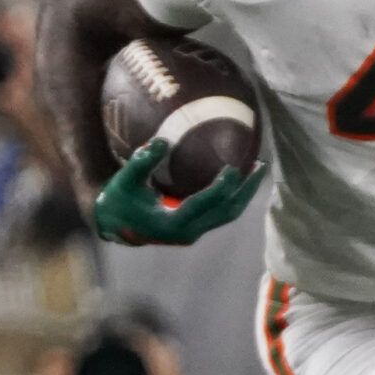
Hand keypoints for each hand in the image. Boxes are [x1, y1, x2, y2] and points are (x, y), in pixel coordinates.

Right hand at [92, 139, 266, 245]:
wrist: (114, 225)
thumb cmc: (119, 201)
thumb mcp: (125, 180)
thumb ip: (141, 162)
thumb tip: (163, 141)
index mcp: (170, 224)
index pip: (202, 206)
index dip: (219, 189)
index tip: (233, 169)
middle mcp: (187, 233)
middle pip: (226, 212)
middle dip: (245, 189)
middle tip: (259, 164)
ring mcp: (194, 232)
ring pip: (228, 214)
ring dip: (245, 192)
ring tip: (258, 167)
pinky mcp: (196, 228)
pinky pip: (222, 212)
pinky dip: (234, 195)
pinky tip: (242, 176)